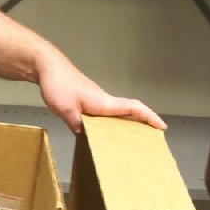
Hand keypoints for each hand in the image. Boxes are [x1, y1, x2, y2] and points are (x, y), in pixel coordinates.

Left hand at [38, 54, 166, 134]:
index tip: (162, 126)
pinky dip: (108, 123)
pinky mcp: (86, 99)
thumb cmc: (58, 84)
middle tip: (151, 140)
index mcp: (104, 103)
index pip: (133, 108)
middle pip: (129, 112)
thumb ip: (77, 125)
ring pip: (116, 114)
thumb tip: (86, 137)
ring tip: (129, 142)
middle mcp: (103, 101)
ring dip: (126, 124)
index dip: (149, 117)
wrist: (47, 67)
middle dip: (143, 124)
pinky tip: (100, 134)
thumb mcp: (66, 110)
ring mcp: (95, 99)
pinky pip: (103, 113)